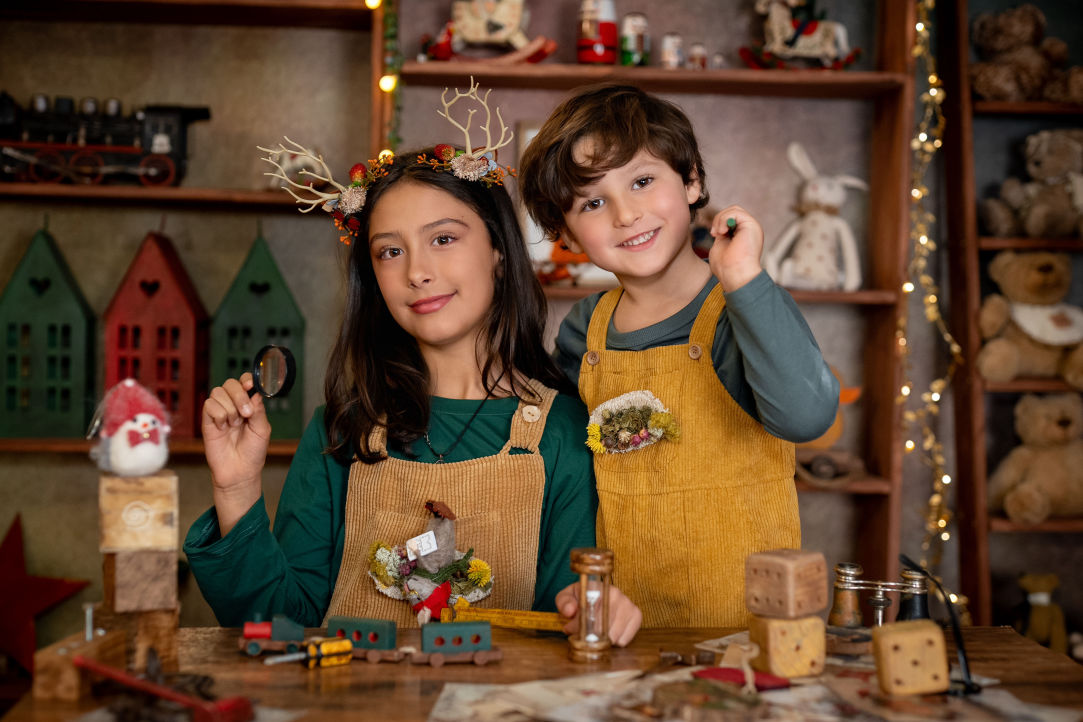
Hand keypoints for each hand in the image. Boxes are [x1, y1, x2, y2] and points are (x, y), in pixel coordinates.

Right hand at [202, 373, 270, 533]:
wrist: (239, 472)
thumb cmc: (253, 452)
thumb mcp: (262, 429)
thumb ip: (258, 410)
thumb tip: (255, 392)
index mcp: (249, 404)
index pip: (245, 382)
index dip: (247, 380)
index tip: (250, 386)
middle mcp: (233, 405)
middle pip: (230, 384)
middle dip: (239, 395)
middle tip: (246, 413)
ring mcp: (219, 412)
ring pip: (218, 392)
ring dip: (229, 408)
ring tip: (234, 425)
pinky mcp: (207, 420)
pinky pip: (209, 405)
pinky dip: (218, 415)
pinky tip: (223, 428)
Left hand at [556, 581, 641, 646]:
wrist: (597, 593)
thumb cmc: (581, 597)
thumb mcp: (567, 596)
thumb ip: (564, 602)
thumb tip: (570, 611)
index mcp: (598, 587)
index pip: (590, 614)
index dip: (579, 627)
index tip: (572, 630)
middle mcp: (616, 594)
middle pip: (603, 628)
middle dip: (589, 636)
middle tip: (581, 634)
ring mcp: (628, 604)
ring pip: (614, 636)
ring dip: (602, 640)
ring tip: (595, 632)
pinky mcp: (636, 615)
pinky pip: (624, 640)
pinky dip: (615, 642)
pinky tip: (609, 632)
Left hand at [708, 205, 764, 291]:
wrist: (735, 275)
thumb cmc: (726, 267)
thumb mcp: (720, 246)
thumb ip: (721, 235)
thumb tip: (718, 227)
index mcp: (743, 235)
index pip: (731, 218)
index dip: (719, 222)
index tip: (713, 234)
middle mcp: (749, 230)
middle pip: (733, 211)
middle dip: (719, 218)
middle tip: (714, 233)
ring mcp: (752, 227)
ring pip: (734, 209)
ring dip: (721, 219)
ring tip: (718, 233)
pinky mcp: (752, 225)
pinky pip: (736, 212)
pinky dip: (725, 219)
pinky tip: (722, 231)